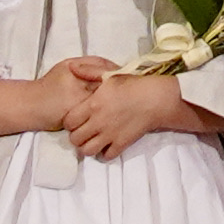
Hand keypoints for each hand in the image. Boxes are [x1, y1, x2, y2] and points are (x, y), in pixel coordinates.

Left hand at [58, 64, 191, 159]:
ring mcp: (110, 135)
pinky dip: (104, 152)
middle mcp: (98, 123)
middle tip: (82, 131)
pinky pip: (106, 156)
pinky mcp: (121, 143)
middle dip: (76, 136)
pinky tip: (107, 144)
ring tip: (92, 140)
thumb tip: (72, 66)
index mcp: (92, 105)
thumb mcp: (109, 74)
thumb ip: (88, 71)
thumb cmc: (132, 85)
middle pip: (75, 139)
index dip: (70, 122)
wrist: (155, 99)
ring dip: (87, 147)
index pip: (69, 122)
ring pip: (87, 151)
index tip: (75, 119)